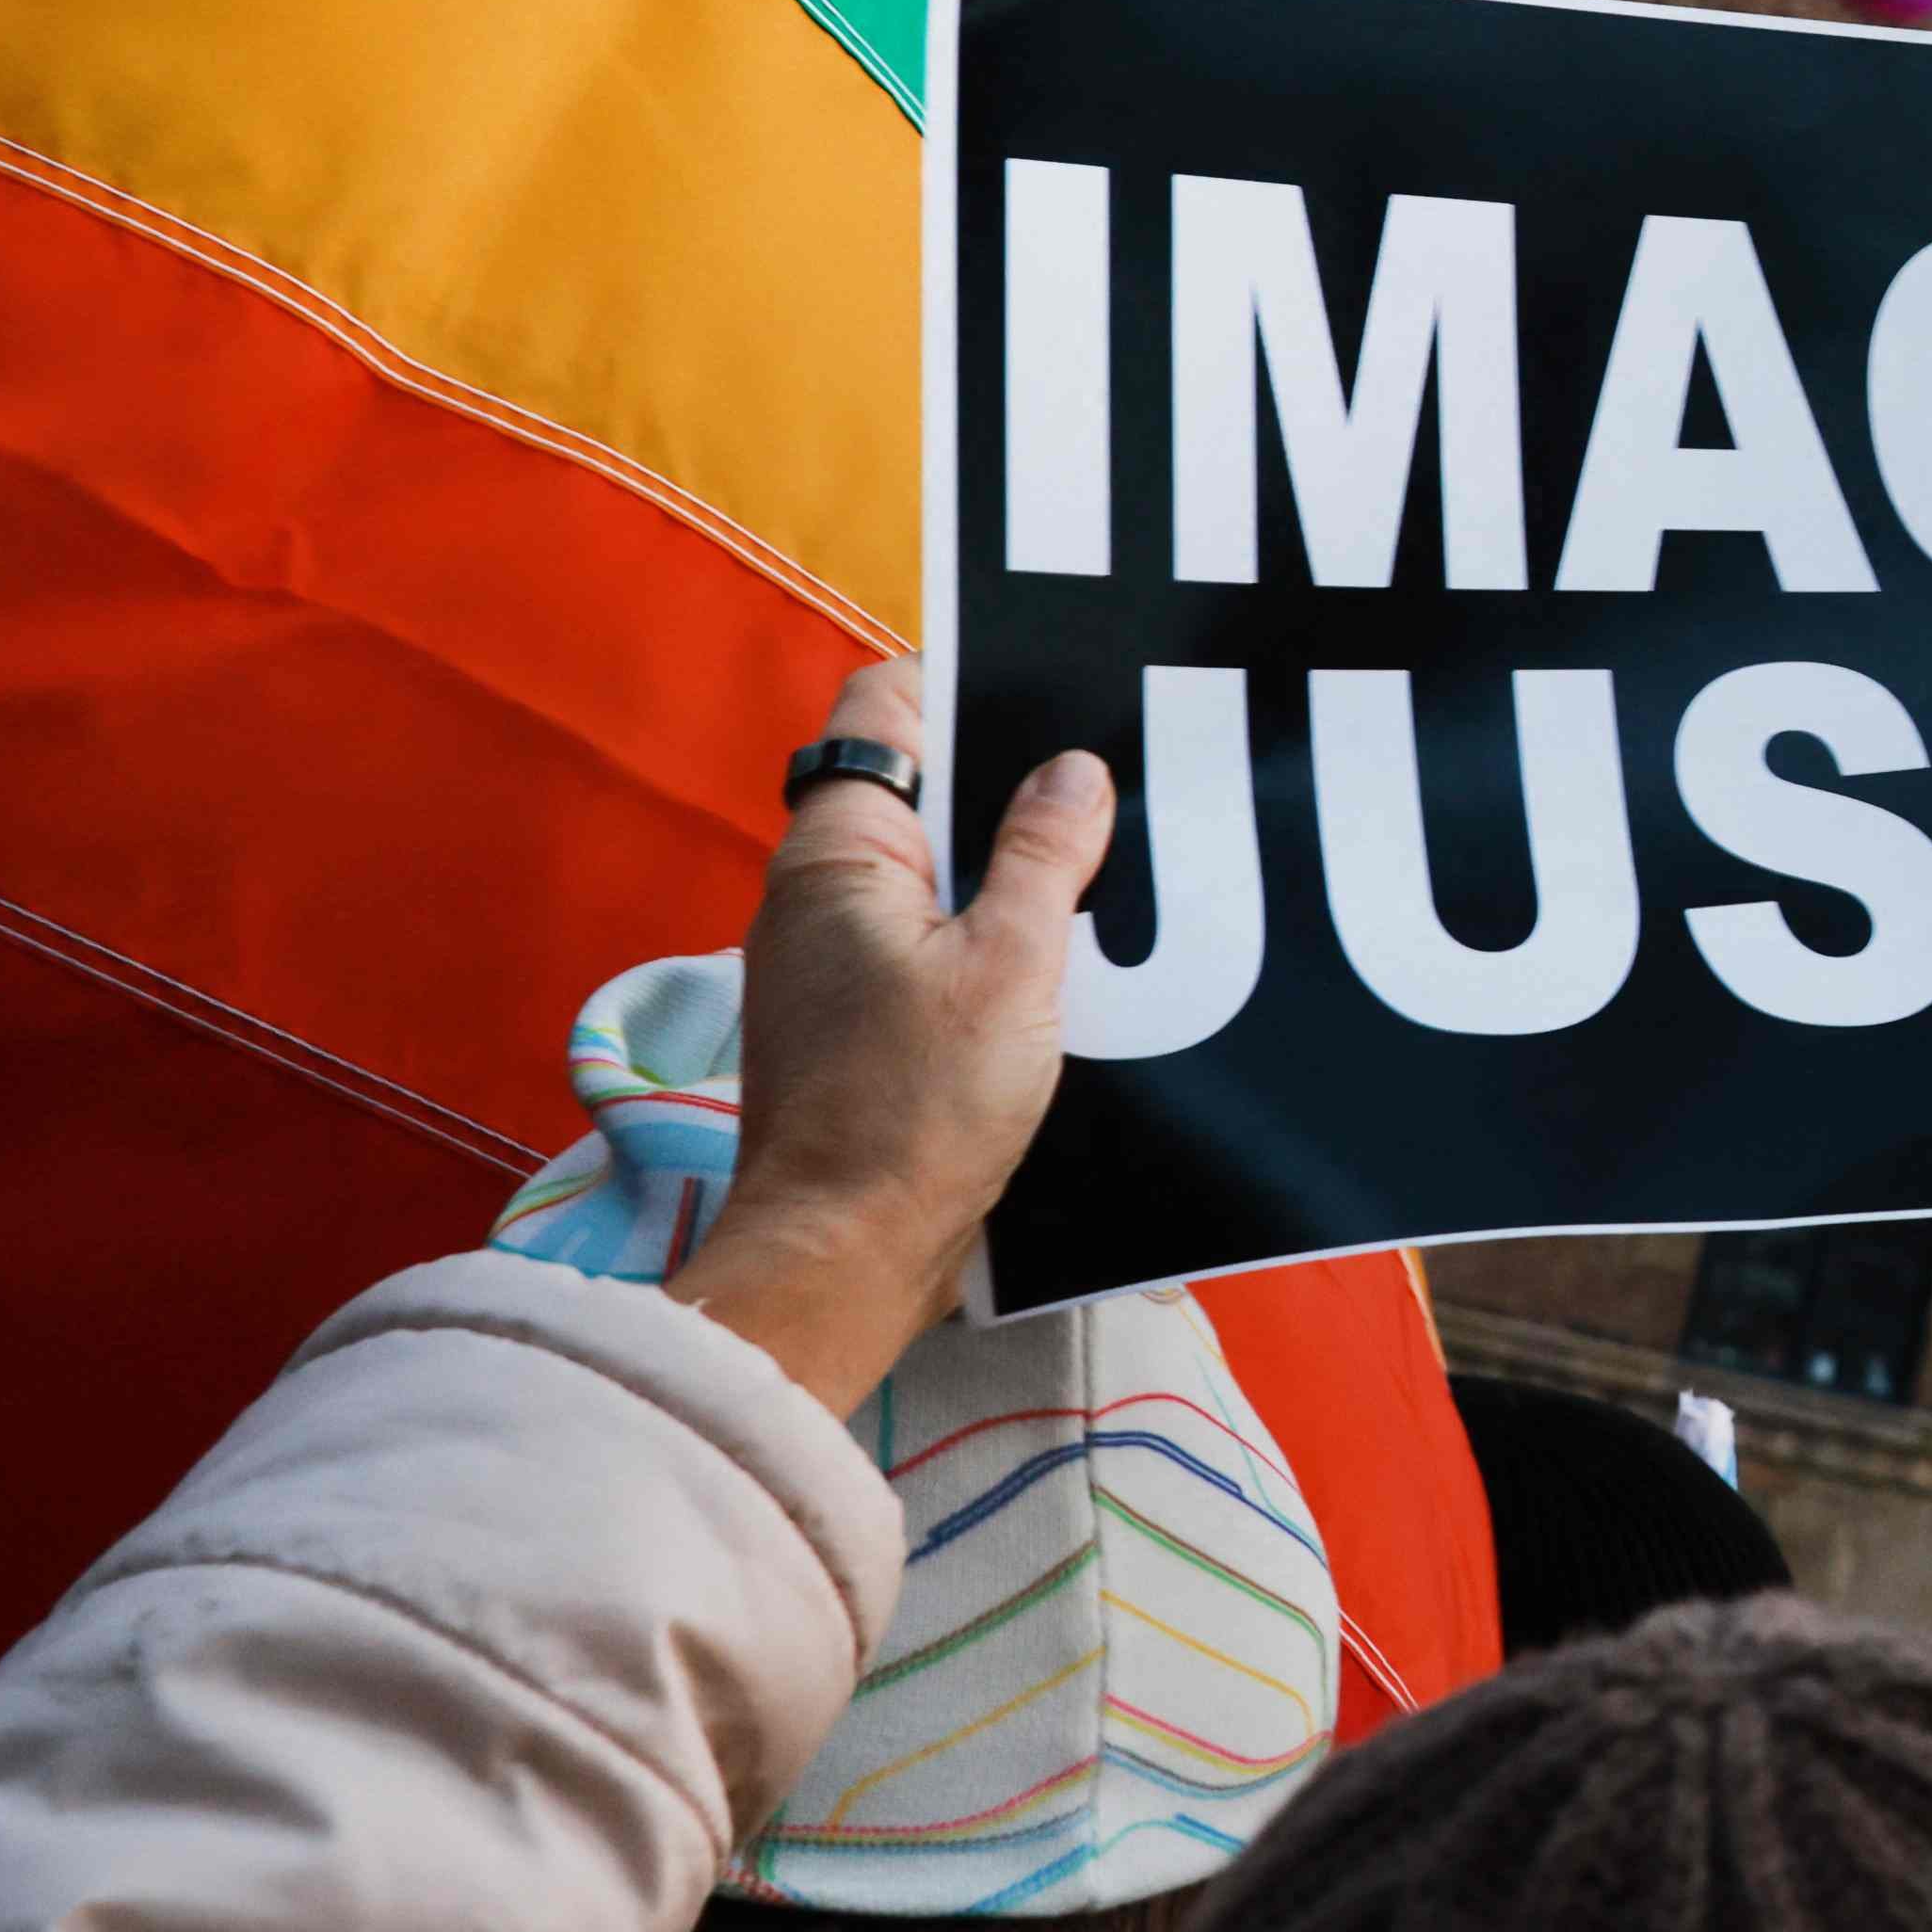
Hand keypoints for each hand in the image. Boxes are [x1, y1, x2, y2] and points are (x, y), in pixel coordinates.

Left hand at [677, 659, 1105, 1420]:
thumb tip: (1074, 769)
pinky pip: (932, 933)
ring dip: (1009, 859)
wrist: (846, 1251)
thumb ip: (1046, 857)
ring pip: (931, 864)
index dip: (966, 680)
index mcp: (837, 853)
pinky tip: (1070, 950)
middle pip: (916, 782)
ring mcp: (832, 956)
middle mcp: (818, 891)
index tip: (1056, 687)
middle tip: (1113, 770)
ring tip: (1110, 857)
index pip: (883, 707)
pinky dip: (994, 926)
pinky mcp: (859, 1016)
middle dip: (1009, 772)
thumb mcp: (1012, 967)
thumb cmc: (918, 1106)